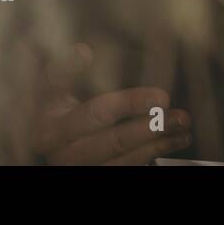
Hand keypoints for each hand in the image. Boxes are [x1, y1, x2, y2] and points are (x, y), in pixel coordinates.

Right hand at [29, 43, 191, 164]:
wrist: (40, 136)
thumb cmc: (47, 104)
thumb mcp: (48, 85)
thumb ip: (63, 68)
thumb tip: (83, 51)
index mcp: (50, 130)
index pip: (96, 115)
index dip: (130, 104)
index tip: (162, 96)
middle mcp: (65, 156)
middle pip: (114, 142)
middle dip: (151, 128)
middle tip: (180, 115)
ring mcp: (82, 169)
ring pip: (125, 160)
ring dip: (159, 144)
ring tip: (183, 127)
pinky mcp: (96, 174)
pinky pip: (128, 168)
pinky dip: (154, 155)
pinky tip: (173, 141)